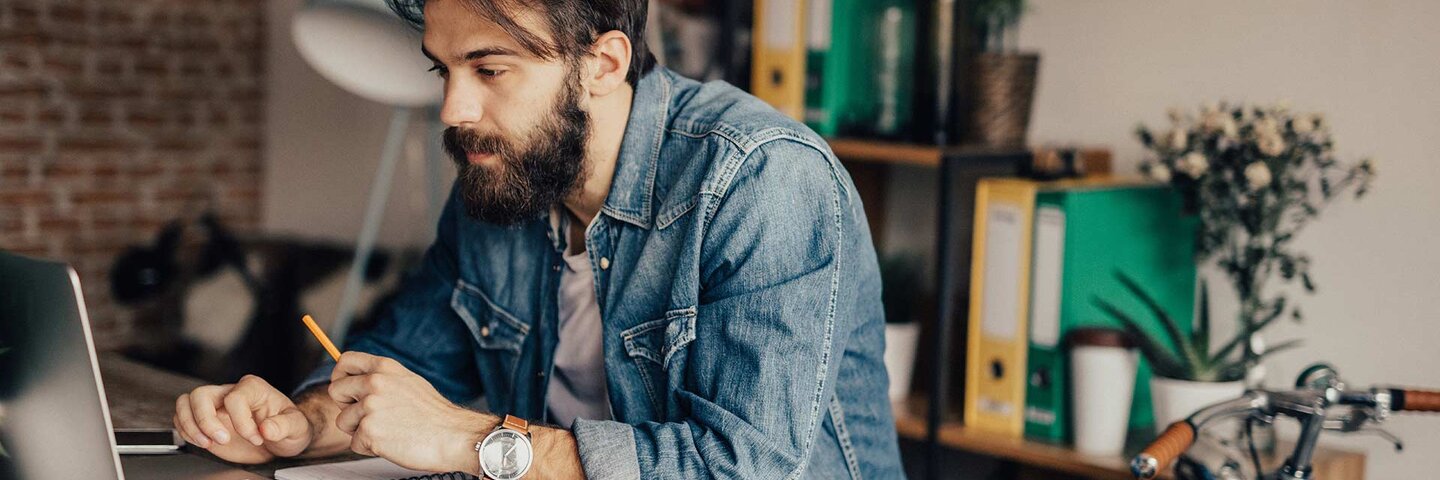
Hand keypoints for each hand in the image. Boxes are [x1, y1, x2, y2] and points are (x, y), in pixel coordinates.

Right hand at [173, 375, 314, 463]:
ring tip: (207, 443)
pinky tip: (202, 442)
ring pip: (186, 403)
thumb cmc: (288, 427)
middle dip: (206, 421)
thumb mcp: (296, 426)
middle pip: (201, 395)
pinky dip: (186, 432)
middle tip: (222, 440)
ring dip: (190, 425)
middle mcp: (230, 392)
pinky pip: (182, 418)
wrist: (281, 439)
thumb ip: (284, 426)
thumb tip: (267, 428)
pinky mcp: (206, 421)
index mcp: (253, 388)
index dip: (242, 422)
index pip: (235, 398)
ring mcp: (215, 406)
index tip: (256, 438)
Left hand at [328, 351, 490, 472]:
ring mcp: (371, 406)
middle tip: (368, 416)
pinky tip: (391, 442)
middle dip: (346, 406)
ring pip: (342, 421)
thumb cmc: (434, 414)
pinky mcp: (369, 431)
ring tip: (387, 430)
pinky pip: (354, 443)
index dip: (341, 377)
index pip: (345, 361)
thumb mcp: (408, 382)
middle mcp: (375, 382)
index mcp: (385, 367)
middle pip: (335, 390)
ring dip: (359, 430)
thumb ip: (382, 378)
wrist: (452, 436)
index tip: (348, 391)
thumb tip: (358, 378)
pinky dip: (369, 448)